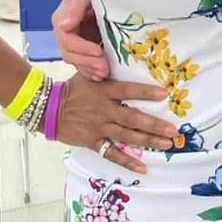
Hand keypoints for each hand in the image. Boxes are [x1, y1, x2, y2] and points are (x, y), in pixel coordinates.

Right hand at [52, 0, 108, 79]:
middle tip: (104, 68)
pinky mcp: (83, 47)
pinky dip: (91, 71)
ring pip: (75, 61)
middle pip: (69, 53)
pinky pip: (83, 64)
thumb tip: (63, 26)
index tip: (99, 51)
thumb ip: (76, 5)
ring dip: (89, 69)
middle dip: (86, 62)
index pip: (65, 38)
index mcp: (63, 17)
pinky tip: (100, 76)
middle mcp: (65, 31)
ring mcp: (74, 40)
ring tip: (105, 73)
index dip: (81, 47)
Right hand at [55, 73, 178, 173]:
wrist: (48, 109)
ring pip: (127, 136)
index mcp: (105, 91)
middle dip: (155, 125)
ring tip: (166, 144)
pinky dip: (127, 161)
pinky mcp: (94, 142)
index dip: (147, 92)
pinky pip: (112, 153)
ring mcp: (100, 127)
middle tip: (173, 130)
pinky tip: (142, 167)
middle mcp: (105, 110)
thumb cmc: (72, 89)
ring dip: (148, 141)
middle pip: (133, 118)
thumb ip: (105, 69)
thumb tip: (117, 54)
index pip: (129, 90)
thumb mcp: (88, 74)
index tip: (165, 94)